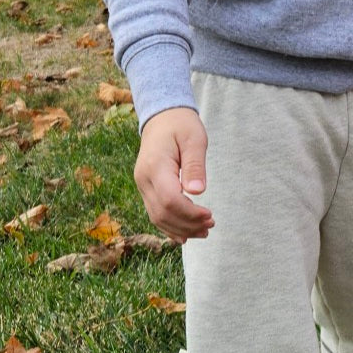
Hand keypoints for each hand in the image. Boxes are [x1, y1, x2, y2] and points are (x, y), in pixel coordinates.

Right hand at [134, 107, 214, 242]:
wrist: (162, 118)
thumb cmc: (181, 125)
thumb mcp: (194, 139)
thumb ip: (195, 164)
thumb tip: (197, 191)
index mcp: (155, 166)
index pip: (169, 200)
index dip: (189, 213)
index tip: (209, 215)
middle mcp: (144, 179)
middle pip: (162, 213)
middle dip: (187, 224)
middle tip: (210, 225)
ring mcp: (142, 185)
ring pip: (156, 217)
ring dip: (179, 228)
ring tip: (203, 231)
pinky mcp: (146, 188)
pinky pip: (155, 213)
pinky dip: (169, 226)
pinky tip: (184, 234)